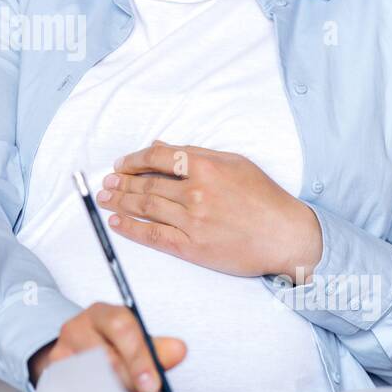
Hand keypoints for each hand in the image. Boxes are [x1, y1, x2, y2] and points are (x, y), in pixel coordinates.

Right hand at [27, 303, 185, 391]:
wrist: (75, 352)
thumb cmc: (109, 344)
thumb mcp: (134, 340)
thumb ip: (156, 348)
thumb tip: (178, 350)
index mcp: (102, 313)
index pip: (121, 326)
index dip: (139, 356)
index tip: (153, 384)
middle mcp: (77, 327)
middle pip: (105, 357)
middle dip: (130, 379)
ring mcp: (60, 352)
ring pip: (90, 377)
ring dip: (114, 391)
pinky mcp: (53, 375)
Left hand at [96, 139, 322, 280]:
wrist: (286, 235)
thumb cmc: (263, 196)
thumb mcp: (234, 163)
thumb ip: (195, 153)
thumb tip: (159, 145)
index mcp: (206, 166)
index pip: (157, 157)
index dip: (133, 159)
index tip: (121, 164)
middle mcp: (196, 192)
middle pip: (147, 184)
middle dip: (122, 183)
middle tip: (106, 183)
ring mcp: (192, 221)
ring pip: (146, 208)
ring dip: (120, 202)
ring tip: (105, 199)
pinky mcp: (192, 247)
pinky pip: (153, 236)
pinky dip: (131, 229)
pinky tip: (116, 223)